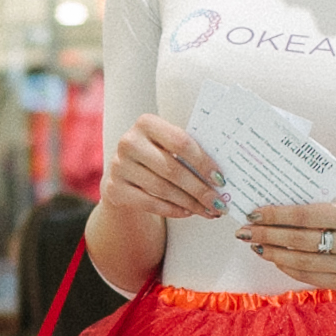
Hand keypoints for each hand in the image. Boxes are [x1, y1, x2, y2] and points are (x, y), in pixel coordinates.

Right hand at [102, 113, 222, 221]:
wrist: (125, 176)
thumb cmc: (156, 158)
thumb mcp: (168, 146)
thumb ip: (189, 152)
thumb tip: (220, 176)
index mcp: (146, 123)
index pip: (180, 142)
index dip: (203, 162)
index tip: (220, 179)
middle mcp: (129, 142)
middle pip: (172, 169)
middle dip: (200, 189)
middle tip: (218, 202)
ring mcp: (119, 167)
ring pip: (162, 189)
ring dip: (189, 203)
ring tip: (207, 210)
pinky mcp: (114, 190)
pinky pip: (150, 203)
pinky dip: (172, 210)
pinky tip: (187, 212)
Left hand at [240, 202, 335, 287]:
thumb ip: (317, 211)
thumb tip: (276, 211)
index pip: (306, 216)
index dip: (278, 215)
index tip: (255, 213)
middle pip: (299, 241)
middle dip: (267, 235)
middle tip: (245, 231)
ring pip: (301, 262)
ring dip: (272, 254)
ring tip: (254, 245)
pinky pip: (307, 277)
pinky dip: (287, 267)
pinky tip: (274, 258)